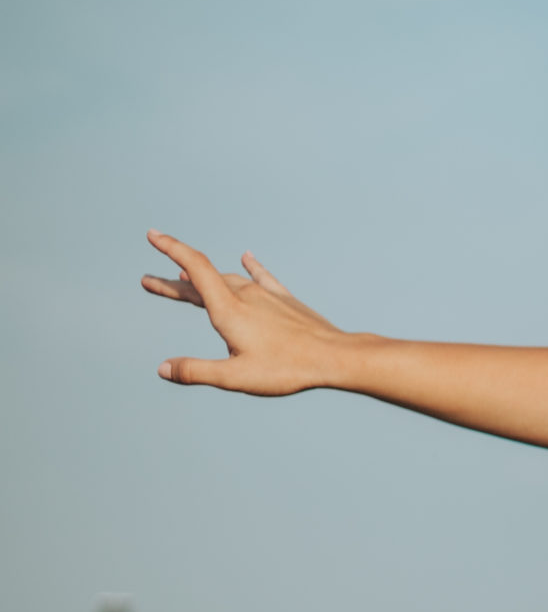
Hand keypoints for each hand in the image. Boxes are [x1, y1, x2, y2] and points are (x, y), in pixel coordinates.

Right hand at [143, 231, 354, 393]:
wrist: (335, 356)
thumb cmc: (287, 369)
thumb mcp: (235, 376)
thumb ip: (197, 371)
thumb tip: (162, 368)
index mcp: (228, 309)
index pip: (194, 268)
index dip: (171, 248)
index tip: (153, 234)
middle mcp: (246, 295)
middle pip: (202, 279)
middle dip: (174, 282)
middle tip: (147, 281)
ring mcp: (267, 295)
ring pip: (227, 280)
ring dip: (203, 279)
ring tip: (184, 278)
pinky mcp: (285, 299)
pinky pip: (262, 277)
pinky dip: (249, 267)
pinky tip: (246, 256)